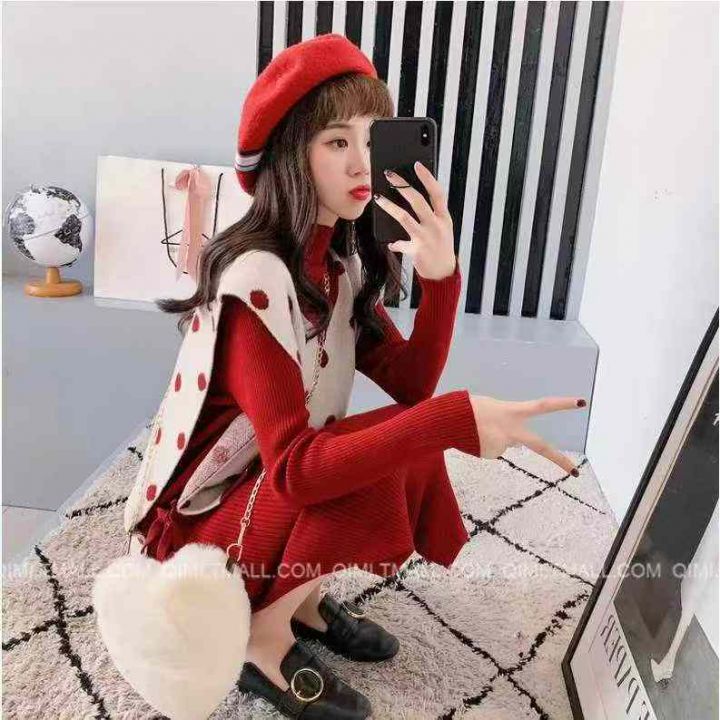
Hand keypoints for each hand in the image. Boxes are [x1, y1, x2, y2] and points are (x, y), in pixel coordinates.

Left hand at [374, 161, 455, 280]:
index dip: (427, 178)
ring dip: (389, 206)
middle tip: (389, 175)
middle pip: (417, 200)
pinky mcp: (416, 250)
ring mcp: (426, 238)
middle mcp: (436, 225)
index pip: (437, 193)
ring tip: (378, 198)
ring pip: (404, 217)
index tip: (417, 165)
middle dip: (402, 185)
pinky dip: (395, 243)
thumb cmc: (441, 248)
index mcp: (444, 218)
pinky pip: (400, 243)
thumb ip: (431, 215)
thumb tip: (413, 197)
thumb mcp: (442, 228)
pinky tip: (390, 243)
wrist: (443, 273)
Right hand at [469, 394, 585, 475]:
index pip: (541, 405)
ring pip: (505, 443)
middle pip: (540, 446)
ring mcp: (501, 445)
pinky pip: (493, 449)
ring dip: (494, 436)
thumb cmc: (467, 408)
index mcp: (512, 412)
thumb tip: (514, 445)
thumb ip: (506, 421)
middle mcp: (511, 432)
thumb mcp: (491, 406)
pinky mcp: (490, 454)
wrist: (445, 421)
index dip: (562, 403)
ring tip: (478, 428)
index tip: (582, 403)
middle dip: (558, 460)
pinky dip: (485, 443)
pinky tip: (474, 437)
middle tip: (575, 473)